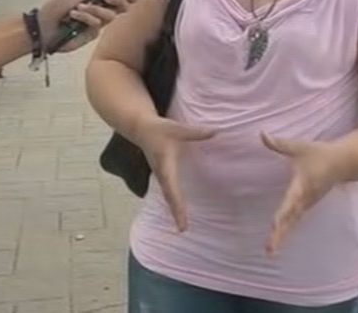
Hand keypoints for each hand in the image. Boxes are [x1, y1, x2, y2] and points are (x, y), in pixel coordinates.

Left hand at [39, 0, 136, 52]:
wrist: (43, 25)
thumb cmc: (55, 6)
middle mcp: (100, 10)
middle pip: (123, 7)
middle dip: (118, 0)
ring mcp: (97, 23)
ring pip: (110, 16)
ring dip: (94, 9)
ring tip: (77, 8)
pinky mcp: (92, 34)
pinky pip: (97, 24)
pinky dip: (85, 18)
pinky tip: (73, 16)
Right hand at [132, 116, 215, 231]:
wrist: (140, 128)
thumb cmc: (158, 129)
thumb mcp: (176, 129)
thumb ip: (195, 132)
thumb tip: (216, 131)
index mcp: (165, 166)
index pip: (171, 189)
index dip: (177, 205)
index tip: (181, 218)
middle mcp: (162, 174)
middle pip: (169, 197)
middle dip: (176, 213)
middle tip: (183, 229)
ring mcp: (161, 175)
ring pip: (168, 195)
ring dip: (174, 209)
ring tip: (182, 224)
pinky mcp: (163, 174)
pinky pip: (168, 190)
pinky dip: (174, 201)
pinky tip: (180, 208)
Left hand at [261, 133, 347, 255]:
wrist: (343, 163)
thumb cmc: (319, 154)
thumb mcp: (299, 147)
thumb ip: (279, 143)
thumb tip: (261, 133)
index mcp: (303, 185)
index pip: (291, 201)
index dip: (283, 212)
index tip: (274, 224)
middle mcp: (305, 199)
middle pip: (290, 219)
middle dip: (280, 234)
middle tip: (269, 249)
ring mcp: (307, 204)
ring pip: (292, 223)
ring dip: (281, 236)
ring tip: (269, 251)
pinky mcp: (306, 206)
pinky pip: (294, 221)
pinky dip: (285, 232)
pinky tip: (276, 240)